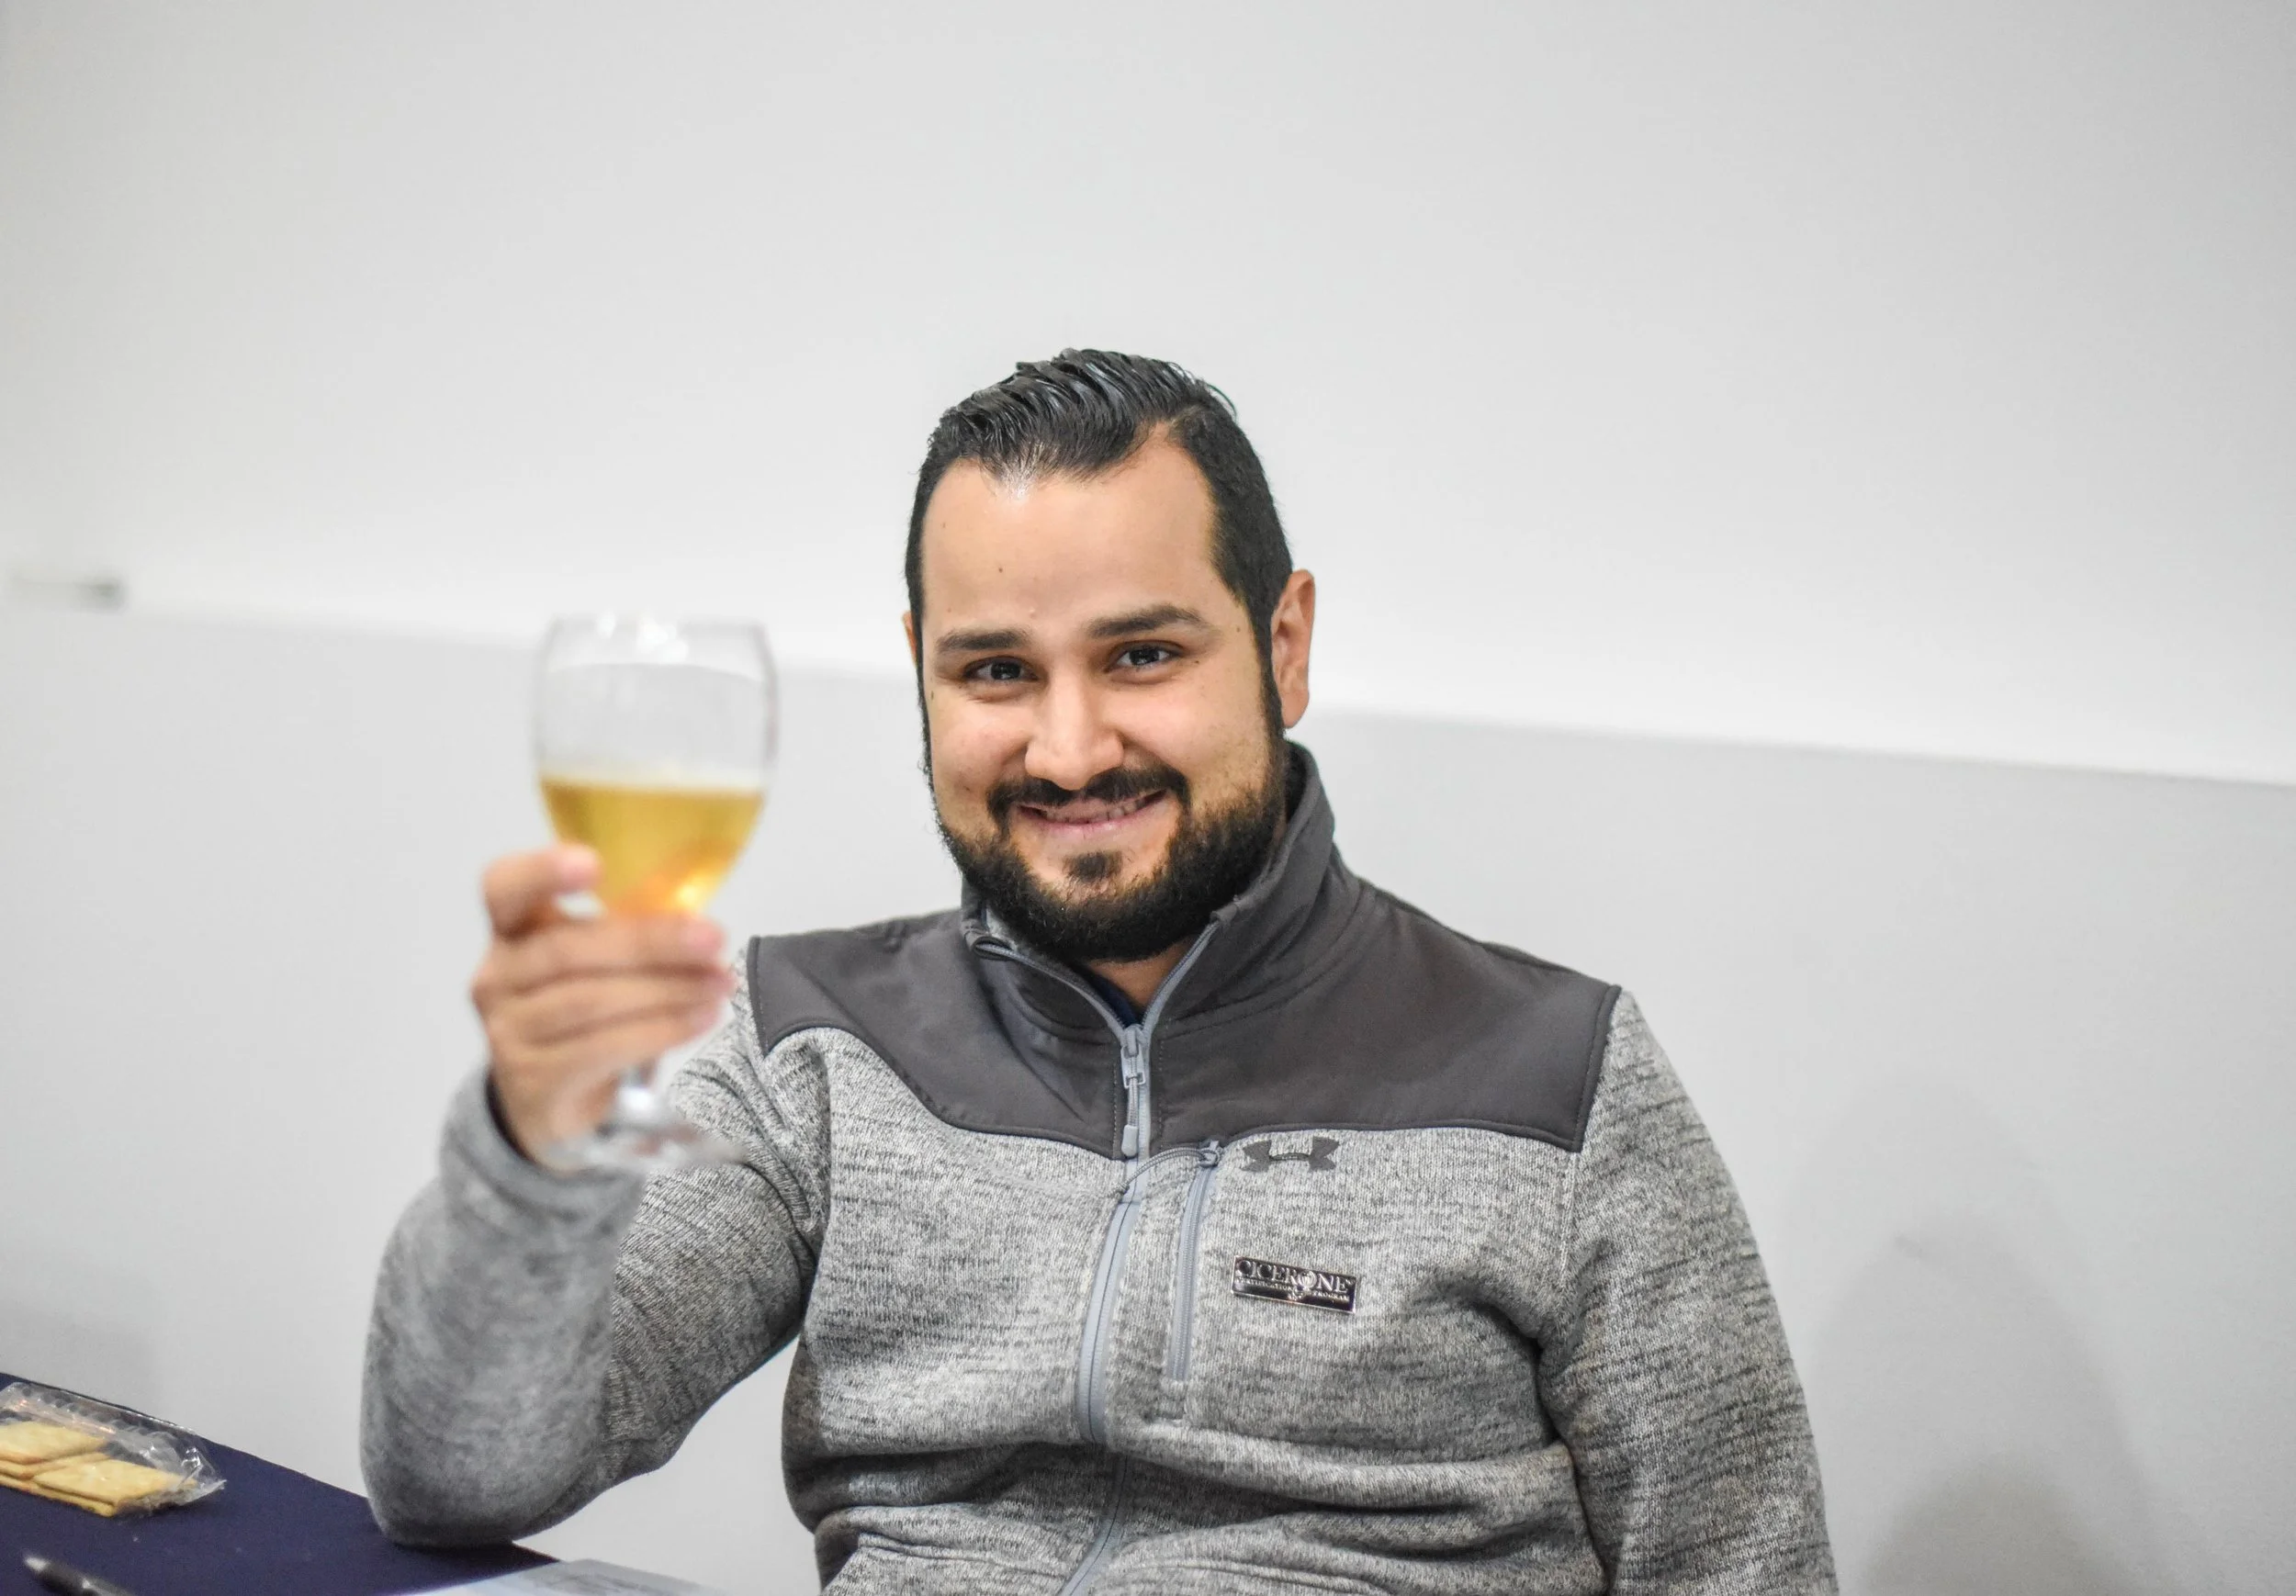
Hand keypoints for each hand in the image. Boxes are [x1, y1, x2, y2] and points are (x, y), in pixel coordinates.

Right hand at [470, 846, 734, 1161]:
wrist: (547, 1097)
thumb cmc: (583, 1008)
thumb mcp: (596, 961)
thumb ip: (629, 931)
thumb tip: (700, 922)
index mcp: (512, 928)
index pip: (505, 887)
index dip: (543, 872)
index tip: (593, 864)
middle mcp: (498, 976)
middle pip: (567, 950)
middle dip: (649, 943)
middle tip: (711, 939)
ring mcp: (508, 1031)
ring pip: (590, 1002)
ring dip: (668, 990)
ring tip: (719, 983)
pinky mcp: (533, 1080)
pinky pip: (602, 1049)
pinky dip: (661, 1031)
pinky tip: (700, 1018)